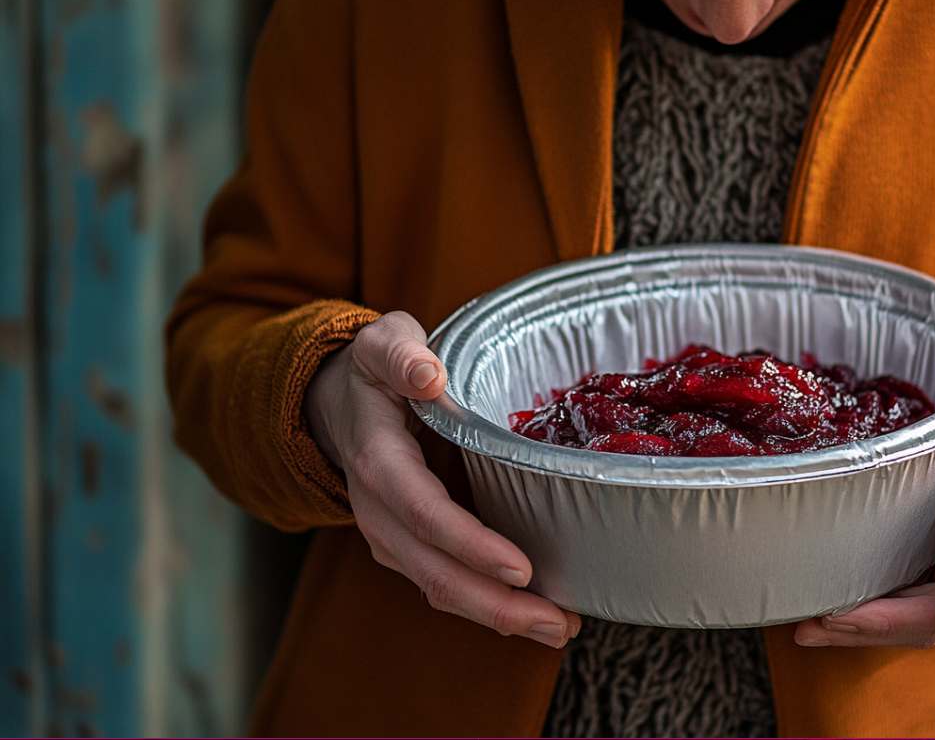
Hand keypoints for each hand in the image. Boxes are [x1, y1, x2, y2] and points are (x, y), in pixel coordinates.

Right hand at [303, 310, 581, 647]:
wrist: (336, 403)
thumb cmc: (375, 370)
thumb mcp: (382, 343)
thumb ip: (401, 354)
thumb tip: (428, 374)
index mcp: (379, 460)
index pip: (423, 512)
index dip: (470, 544)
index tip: (519, 568)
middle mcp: (379, 510)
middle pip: (434, 571)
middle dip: (495, 604)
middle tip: (559, 623)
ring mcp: (390, 535)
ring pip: (439, 588)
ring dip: (498, 615)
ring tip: (561, 627)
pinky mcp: (407, 546)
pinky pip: (444, 583)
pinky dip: (487, 603)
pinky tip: (536, 612)